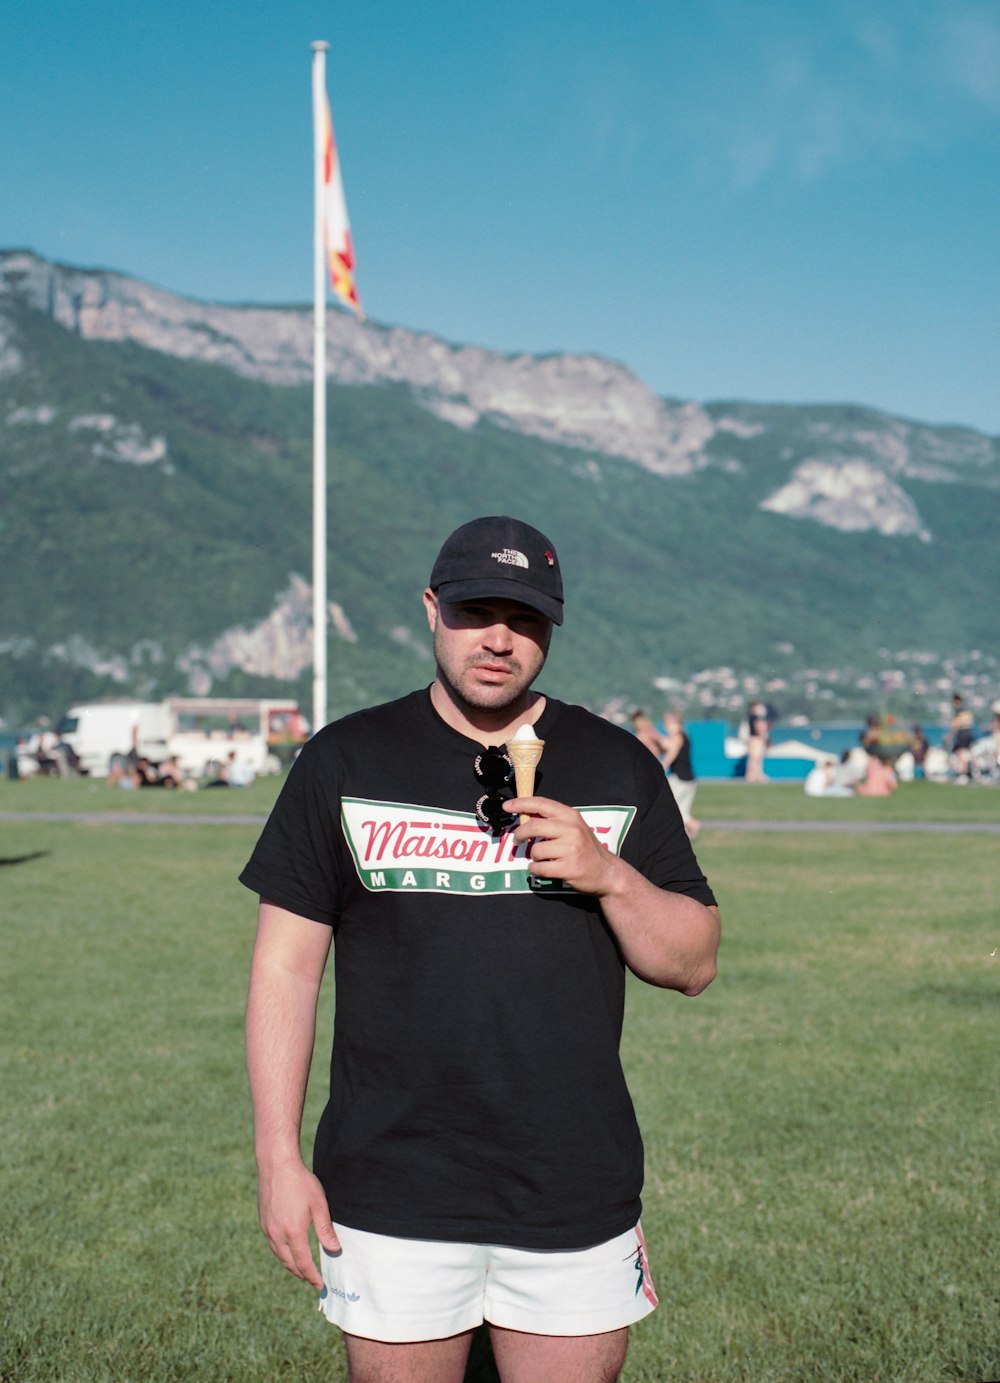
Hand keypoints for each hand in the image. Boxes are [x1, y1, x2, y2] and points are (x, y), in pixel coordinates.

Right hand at [256, 1156, 340, 1288]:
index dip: (312, 1276)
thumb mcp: (318, 1205)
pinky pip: (273, 1245)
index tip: (320, 1285)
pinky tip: (288, 1250)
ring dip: (290, 1265)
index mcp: (293, 1233)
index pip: (303, 1263)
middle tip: (312, 1280)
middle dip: (301, 1274)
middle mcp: (277, 1235)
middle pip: (289, 1263)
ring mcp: (267, 1229)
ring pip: (279, 1255)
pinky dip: (282, 1253)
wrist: (276, 1165)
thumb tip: (335, 1250)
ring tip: (301, 1269)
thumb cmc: (300, 1182)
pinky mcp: (263, 1221)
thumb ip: (325, 1230)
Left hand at [508, 795, 622, 897]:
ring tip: (543, 859)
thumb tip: (525, 814)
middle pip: (534, 826)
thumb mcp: (574, 827)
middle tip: (517, 839)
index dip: (521, 803)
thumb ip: (553, 820)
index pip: (541, 804)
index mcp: (571, 816)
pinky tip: (544, 869)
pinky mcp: (568, 868)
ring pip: (536, 850)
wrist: (606, 872)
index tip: (507, 806)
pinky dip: (536, 870)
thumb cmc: (586, 848)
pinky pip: (539, 868)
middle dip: (520, 834)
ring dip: (534, 857)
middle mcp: (571, 829)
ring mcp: (571, 849)